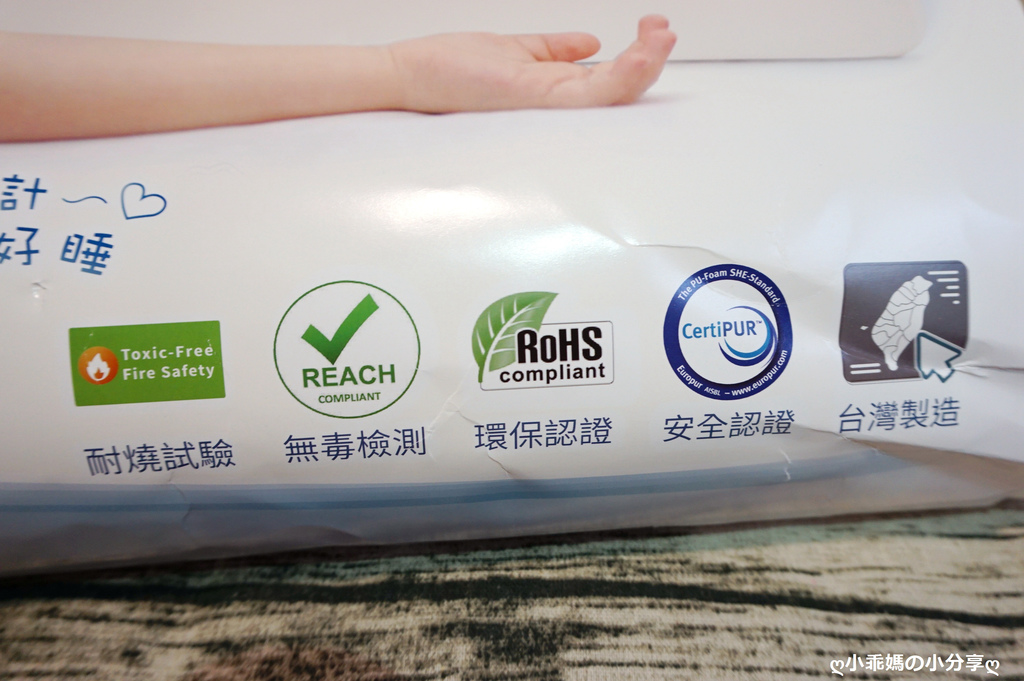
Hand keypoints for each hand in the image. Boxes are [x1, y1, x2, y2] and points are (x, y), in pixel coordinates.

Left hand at [388, 15, 676, 112]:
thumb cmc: (453, 68)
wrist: (411, 76)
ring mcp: (547, 104)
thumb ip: (555, 48)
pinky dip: (621, 75)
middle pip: (620, 89)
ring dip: (646, 64)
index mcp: (554, 88)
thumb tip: (591, 41)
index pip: (610, 78)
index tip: (653, 24)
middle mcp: (555, 101)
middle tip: (665, 27)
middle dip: (651, 58)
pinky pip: (590, 95)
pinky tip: (640, 54)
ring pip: (614, 94)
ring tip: (662, 34)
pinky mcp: (534, 99)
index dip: (639, 54)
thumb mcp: (518, 50)